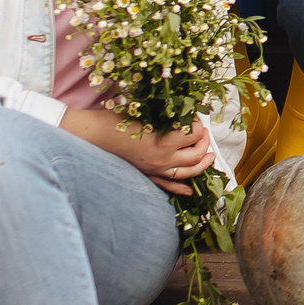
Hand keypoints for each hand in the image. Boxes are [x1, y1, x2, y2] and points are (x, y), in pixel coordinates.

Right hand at [65, 110, 215, 194]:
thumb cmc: (116, 120)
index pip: (194, 134)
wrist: (93, 135)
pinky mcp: (147, 174)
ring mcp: (155, 170)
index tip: (196, 118)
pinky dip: (181, 188)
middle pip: (196, 156)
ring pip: (187, 173)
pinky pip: (168, 185)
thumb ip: (166, 117)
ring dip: (202, 165)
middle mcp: (163, 160)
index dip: (198, 124)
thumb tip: (184, 115)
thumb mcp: (145, 114)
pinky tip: (190, 190)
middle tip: (205, 135)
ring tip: (209, 157)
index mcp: (164, 142)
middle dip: (205, 144)